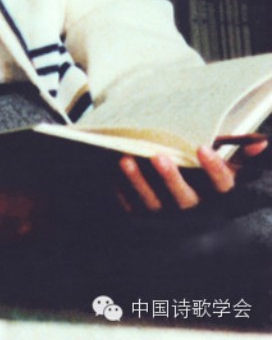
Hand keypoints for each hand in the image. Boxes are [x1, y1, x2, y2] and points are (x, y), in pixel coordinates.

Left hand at [117, 139, 267, 212]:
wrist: (197, 227)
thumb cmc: (212, 190)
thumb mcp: (230, 176)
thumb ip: (242, 158)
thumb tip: (261, 142)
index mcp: (219, 199)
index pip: (222, 186)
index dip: (214, 168)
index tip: (203, 148)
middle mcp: (197, 213)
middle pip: (185, 200)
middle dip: (171, 179)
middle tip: (158, 156)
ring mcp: (173, 223)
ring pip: (156, 206)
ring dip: (139, 183)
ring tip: (126, 160)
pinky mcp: (152, 226)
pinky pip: (136, 213)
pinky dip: (124, 195)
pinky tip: (113, 176)